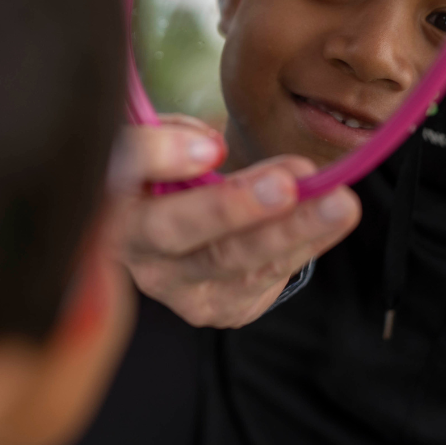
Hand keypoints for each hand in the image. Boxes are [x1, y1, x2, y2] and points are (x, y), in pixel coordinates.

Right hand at [106, 117, 360, 327]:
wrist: (166, 238)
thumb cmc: (161, 174)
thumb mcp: (154, 139)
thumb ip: (169, 136)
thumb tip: (209, 150)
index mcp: (107, 194)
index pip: (120, 169)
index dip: (159, 156)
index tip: (211, 147)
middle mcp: (131, 249)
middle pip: (176, 230)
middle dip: (237, 207)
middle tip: (288, 184)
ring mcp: (171, 287)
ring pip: (231, 262)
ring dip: (291, 230)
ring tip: (339, 203)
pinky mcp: (213, 308)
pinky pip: (260, 282)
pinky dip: (300, 248)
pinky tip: (330, 222)